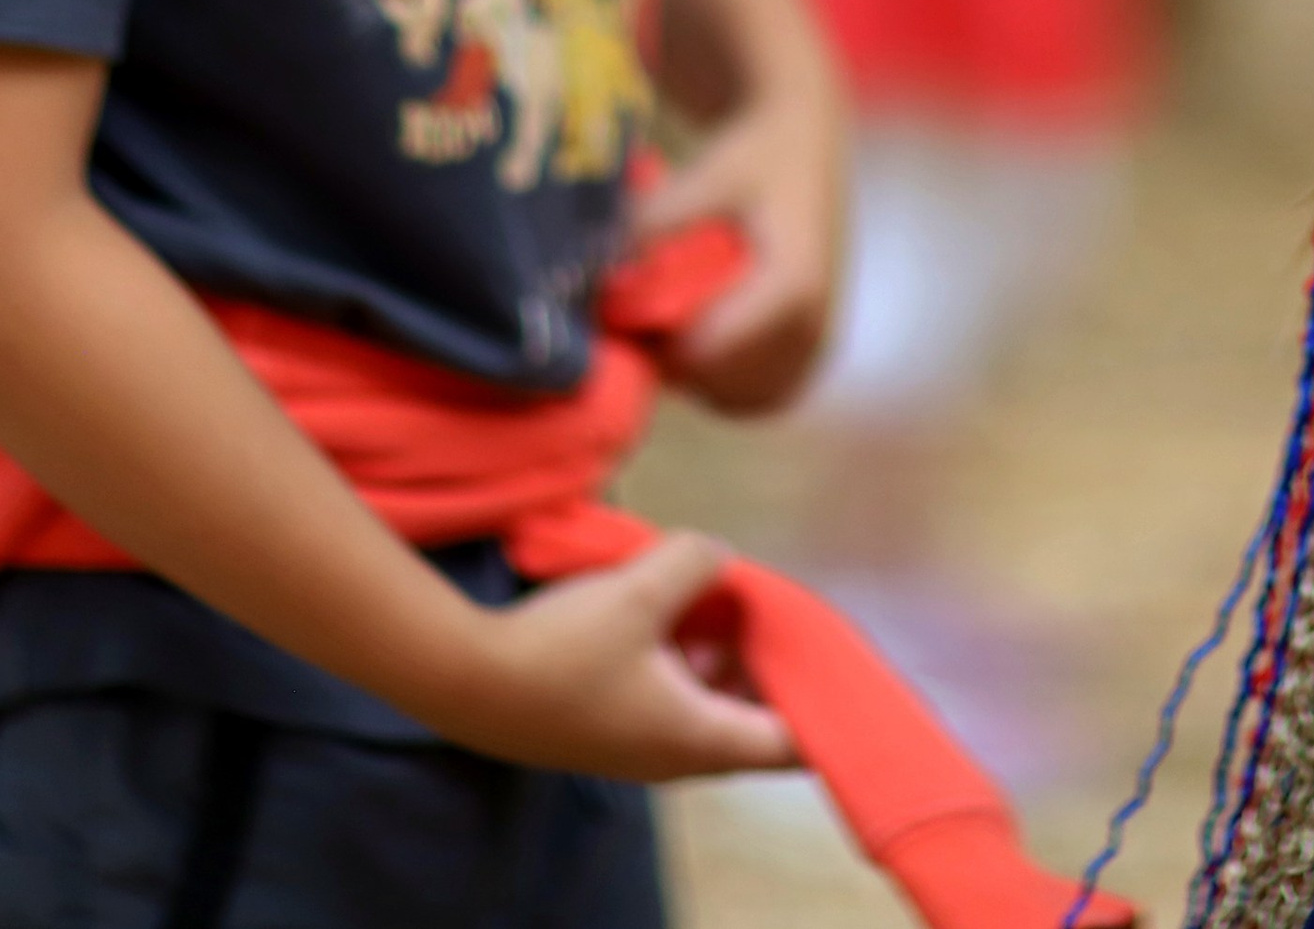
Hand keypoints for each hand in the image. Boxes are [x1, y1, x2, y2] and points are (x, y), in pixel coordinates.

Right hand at [418, 533, 799, 780]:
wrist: (465, 682)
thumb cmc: (563, 648)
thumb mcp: (642, 589)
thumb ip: (698, 563)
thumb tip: (718, 559)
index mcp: (700, 739)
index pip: (789, 742)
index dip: (826, 709)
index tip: (848, 668)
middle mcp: (677, 755)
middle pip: (754, 720)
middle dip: (776, 667)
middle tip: (793, 611)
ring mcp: (640, 745)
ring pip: (711, 703)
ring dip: (728, 657)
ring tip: (740, 597)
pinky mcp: (610, 727)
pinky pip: (674, 695)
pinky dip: (690, 659)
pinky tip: (680, 608)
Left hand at [633, 101, 841, 414]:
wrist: (806, 139)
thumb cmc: (756, 153)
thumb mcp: (710, 172)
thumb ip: (658, 219)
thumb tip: (604, 273)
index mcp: (794, 284)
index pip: (712, 352)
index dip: (659, 347)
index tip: (624, 320)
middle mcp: (815, 322)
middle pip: (724, 383)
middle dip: (676, 364)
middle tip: (639, 327)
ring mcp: (820, 341)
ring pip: (743, 398)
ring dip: (700, 379)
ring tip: (668, 331)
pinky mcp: (817, 348)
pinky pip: (765, 395)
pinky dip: (727, 384)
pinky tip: (700, 344)